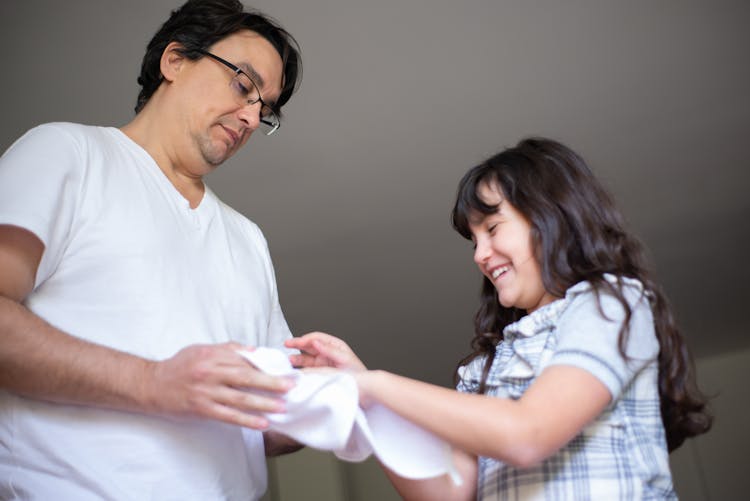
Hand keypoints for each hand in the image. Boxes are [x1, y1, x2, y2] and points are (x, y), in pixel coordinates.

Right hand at [147, 342, 294, 429]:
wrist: (151, 384)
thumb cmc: (178, 366)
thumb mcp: (201, 349)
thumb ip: (227, 349)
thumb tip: (253, 351)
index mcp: (213, 356)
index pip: (245, 360)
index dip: (266, 365)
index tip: (284, 369)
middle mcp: (210, 372)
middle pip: (246, 377)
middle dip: (271, 382)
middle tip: (291, 386)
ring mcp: (206, 392)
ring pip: (240, 398)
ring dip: (263, 403)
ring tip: (282, 406)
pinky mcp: (201, 409)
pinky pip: (228, 416)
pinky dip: (246, 420)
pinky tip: (261, 423)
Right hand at [285, 332, 366, 371]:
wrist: (364, 390)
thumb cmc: (358, 373)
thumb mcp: (344, 359)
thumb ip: (329, 350)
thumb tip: (316, 341)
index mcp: (335, 346)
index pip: (317, 338)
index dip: (305, 339)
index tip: (296, 342)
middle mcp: (327, 354)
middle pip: (309, 346)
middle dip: (297, 345)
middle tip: (287, 344)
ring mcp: (323, 364)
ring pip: (306, 358)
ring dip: (297, 358)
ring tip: (289, 360)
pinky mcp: (320, 374)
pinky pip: (308, 370)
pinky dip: (300, 370)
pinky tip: (295, 371)